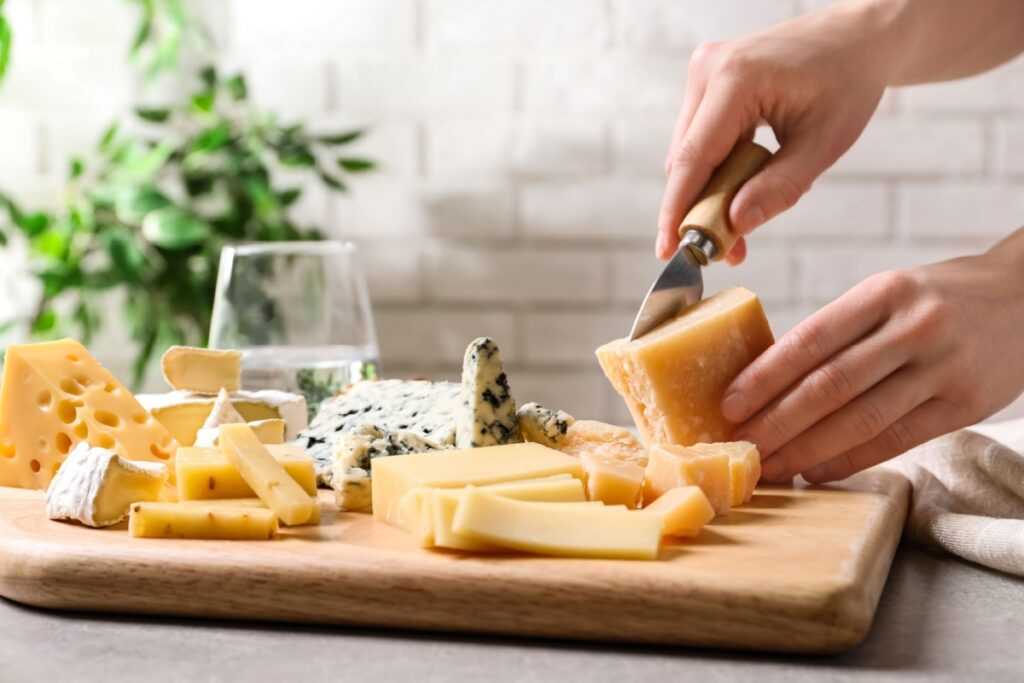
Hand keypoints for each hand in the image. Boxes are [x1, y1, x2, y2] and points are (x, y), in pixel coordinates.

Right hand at [657, 7, 894, 261]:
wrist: (856, 38)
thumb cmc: (847, 81)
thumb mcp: (823, 143)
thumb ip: (779, 188)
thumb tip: (735, 225)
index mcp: (736, 79)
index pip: (694, 158)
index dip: (678, 210)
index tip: (668, 250)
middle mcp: (709, 70)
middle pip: (686, 159)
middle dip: (699, 209)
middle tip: (725, 251)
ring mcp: (705, 72)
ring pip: (689, 152)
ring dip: (709, 192)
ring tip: (738, 224)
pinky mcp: (708, 81)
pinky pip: (701, 138)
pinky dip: (716, 169)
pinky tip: (740, 188)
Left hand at [721, 229, 1023, 482]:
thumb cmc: (937, 298)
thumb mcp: (889, 293)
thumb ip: (840, 331)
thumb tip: (766, 379)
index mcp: (884, 292)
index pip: (812, 339)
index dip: (765, 376)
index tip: (729, 404)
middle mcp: (915, 328)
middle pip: (831, 385)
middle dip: (778, 422)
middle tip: (740, 446)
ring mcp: (943, 368)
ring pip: (861, 418)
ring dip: (808, 449)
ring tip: (771, 465)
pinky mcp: (965, 405)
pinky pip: (896, 439)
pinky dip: (850, 459)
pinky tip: (816, 470)